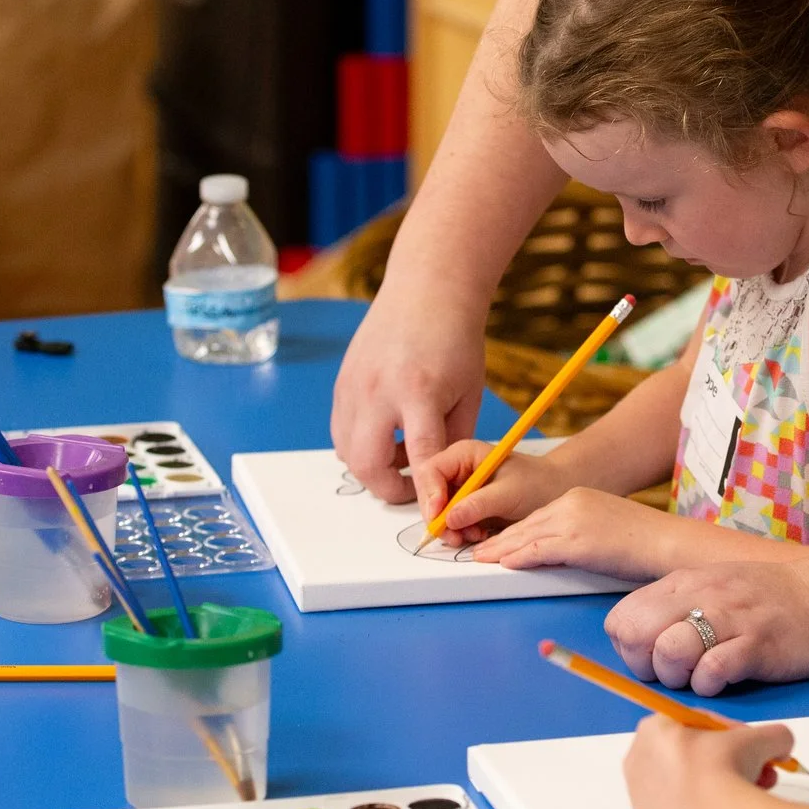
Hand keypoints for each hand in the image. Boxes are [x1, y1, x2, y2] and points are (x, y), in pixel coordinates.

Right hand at [331, 286, 487, 502]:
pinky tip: (386, 432)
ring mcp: (353, 386)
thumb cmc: (456, 341)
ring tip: (402, 451)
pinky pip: (340, 431)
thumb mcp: (467, 393)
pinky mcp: (341, 383)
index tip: (434, 517)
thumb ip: (453, 440)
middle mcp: (378, 389)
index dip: (427, 492)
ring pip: (347, 451)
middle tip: (412, 487)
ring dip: (373, 466)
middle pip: (367, 462)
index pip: (420, 455)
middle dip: (388, 487)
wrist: (426, 291)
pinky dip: (360, 444)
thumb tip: (443, 484)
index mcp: (419, 391)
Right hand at [415, 437, 575, 537]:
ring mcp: (458, 489)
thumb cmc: (535, 484)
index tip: (439, 517)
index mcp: (463, 454)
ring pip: (437, 512)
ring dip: (450, 529)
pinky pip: (450, 523)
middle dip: (439, 518)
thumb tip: (450, 518)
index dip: (430, 495)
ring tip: (474, 534)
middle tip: (455, 536)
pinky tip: (478, 533)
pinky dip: (459, 532)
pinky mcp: (464, 506)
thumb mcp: (508, 493)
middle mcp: (456, 469)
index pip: (431, 471)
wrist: (552, 492)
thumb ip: (478, 504)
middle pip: (429, 494)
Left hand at [466, 487, 675, 578]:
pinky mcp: (579, 542)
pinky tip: (505, 563)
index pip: (538, 516)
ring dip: (501, 549)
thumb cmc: (645, 541)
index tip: (497, 540)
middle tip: (478, 550)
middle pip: (526, 523)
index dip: (514, 530)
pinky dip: (519, 557)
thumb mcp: (606, 527)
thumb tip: (561, 551)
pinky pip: (540, 550)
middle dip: (500, 539)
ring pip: (527, 536)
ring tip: (481, 559)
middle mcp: (572, 503)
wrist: (667, 542)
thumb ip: (580, 533)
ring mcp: (574, 521)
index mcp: (579, 497)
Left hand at [606, 553, 808, 695]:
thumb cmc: (773, 601)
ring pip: (670, 652)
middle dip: (647, 666)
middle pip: (637, 635)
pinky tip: (727, 680)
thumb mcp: (715, 589)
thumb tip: (641, 644)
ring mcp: (730, 618)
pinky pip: (712, 671)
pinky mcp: (758, 644)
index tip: (655, 660)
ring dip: (679, 677)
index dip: (631, 649)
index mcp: (685, 583)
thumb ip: (678, 608)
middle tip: (676, 674)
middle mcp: (701, 595)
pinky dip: (712, 685)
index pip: (621, 619)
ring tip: (703, 677)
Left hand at [623, 715, 793, 808]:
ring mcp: (640, 795)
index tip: (751, 744)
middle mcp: (638, 758)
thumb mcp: (764, 738)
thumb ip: (773, 736)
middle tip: (756, 769)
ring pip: (687, 783)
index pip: (697, 722)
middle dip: (728, 760)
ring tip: (753, 792)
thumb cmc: (729, 768)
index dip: (731, 732)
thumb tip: (780, 746)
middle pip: (691, 753)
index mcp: (654, 728)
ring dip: (721, 784)